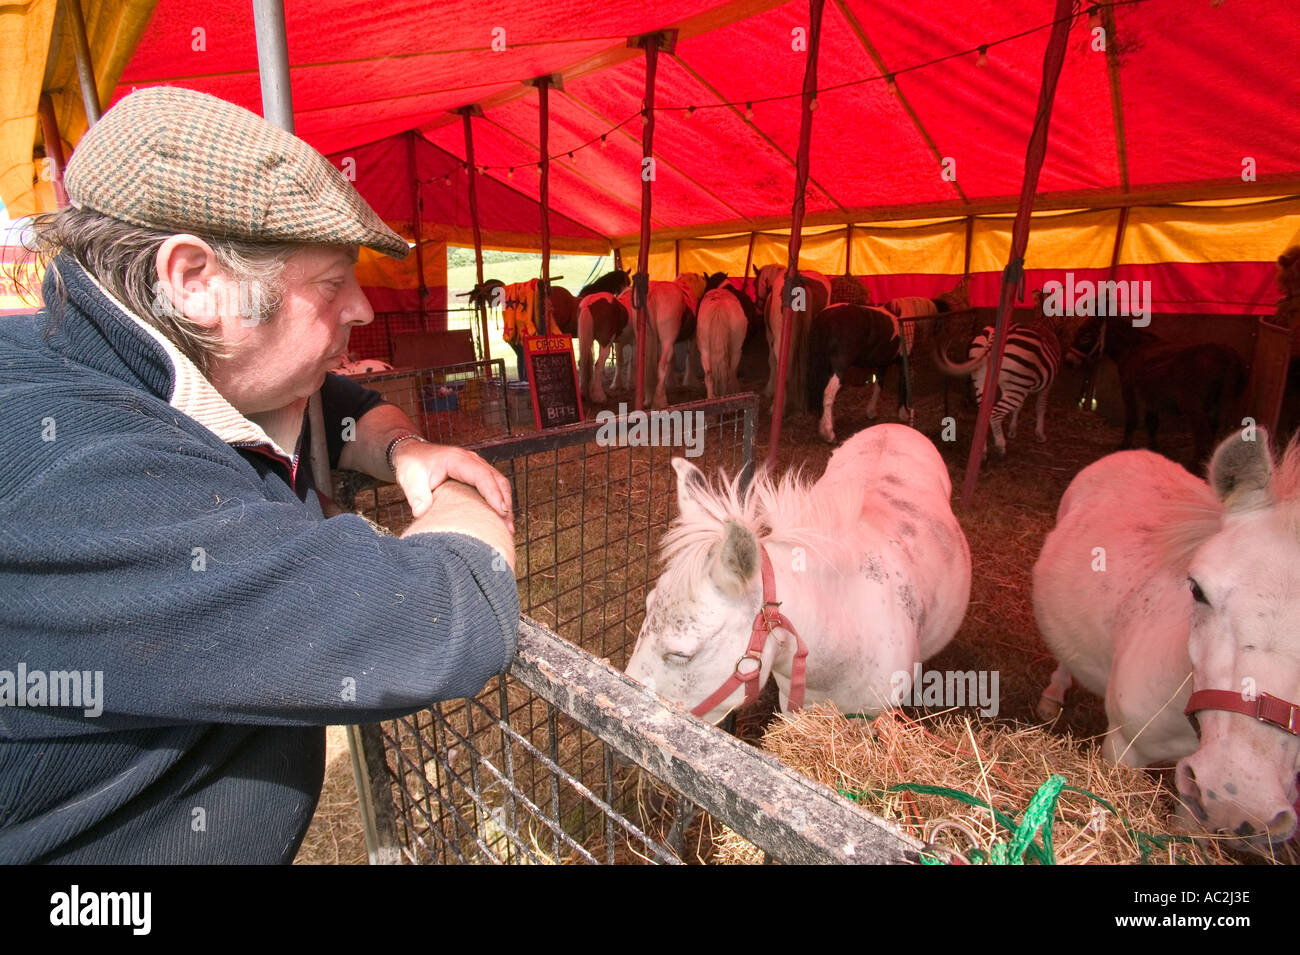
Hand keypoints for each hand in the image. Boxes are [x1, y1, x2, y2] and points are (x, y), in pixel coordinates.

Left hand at [393, 442, 513, 531]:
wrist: (412, 453)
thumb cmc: (412, 464)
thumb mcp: (409, 478)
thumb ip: (416, 495)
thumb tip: (421, 513)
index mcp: (457, 460)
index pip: (482, 476)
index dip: (493, 494)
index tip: (501, 512)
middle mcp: (471, 460)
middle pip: (497, 479)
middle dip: (505, 503)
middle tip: (507, 527)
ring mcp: (476, 466)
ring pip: (499, 483)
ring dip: (505, 503)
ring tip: (507, 527)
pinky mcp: (476, 474)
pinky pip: (494, 485)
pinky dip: (500, 500)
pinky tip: (500, 518)